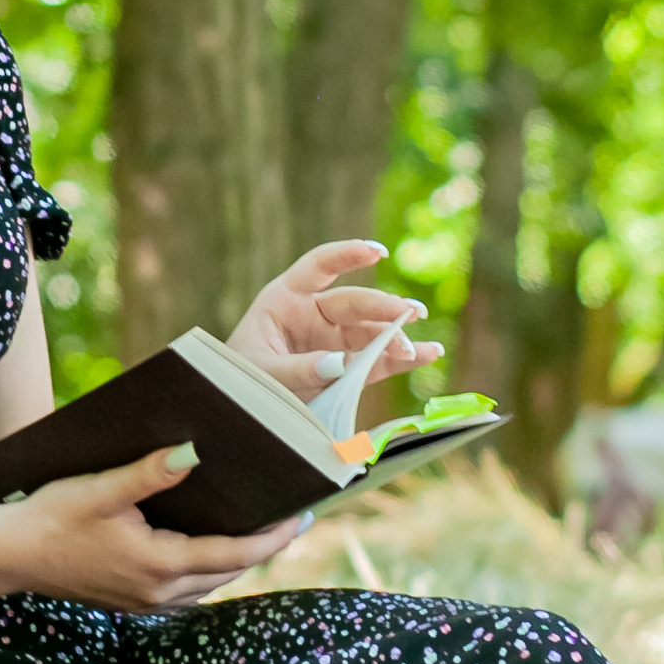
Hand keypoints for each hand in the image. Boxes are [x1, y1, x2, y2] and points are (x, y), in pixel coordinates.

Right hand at [4, 448, 309, 613]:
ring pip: (209, 583)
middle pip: (228, 571)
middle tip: (294, 516)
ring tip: (262, 527)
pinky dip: (208, 567)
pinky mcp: (132, 602)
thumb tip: (192, 452)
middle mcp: (158, 593)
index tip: (303, 516)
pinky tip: (211, 545)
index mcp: (158, 564)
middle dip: (263, 546)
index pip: (234, 553)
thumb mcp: (100, 488)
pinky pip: (186, 589)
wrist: (8, 556)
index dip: (273, 536)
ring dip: (236, 558)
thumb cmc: (51, 517)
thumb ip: (148, 473)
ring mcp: (145, 603)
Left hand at [225, 240, 441, 407]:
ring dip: (396, 338)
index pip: (318, 267)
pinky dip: (400, 360)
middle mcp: (312, 315)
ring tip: (420, 348)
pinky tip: (428, 355)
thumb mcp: (260, 372)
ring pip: (370, 333)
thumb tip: (342, 363)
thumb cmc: (238, 382)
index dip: (347, 255)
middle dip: (383, 308)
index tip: (376, 252)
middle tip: (409, 314)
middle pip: (354, 304)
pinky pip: (376, 361)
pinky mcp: (343, 368)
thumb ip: (297, 368)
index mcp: (284, 300)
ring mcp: (330, 342)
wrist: (235, 411)